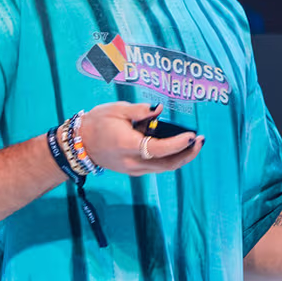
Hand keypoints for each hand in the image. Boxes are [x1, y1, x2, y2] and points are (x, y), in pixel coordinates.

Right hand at [79, 102, 203, 176]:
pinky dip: (170, 158)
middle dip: (187, 154)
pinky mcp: (134, 171)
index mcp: (127, 145)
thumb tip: (159, 109)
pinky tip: (177, 145)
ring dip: (181, 157)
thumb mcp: (116, 110)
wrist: (80, 144)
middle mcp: (132, 162)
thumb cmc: (98, 122)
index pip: (158, 149)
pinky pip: (157, 166)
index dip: (178, 144)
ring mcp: (133, 169)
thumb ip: (140, 110)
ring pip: (164, 168)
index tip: (192, 135)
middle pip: (167, 164)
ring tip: (194, 143)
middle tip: (201, 141)